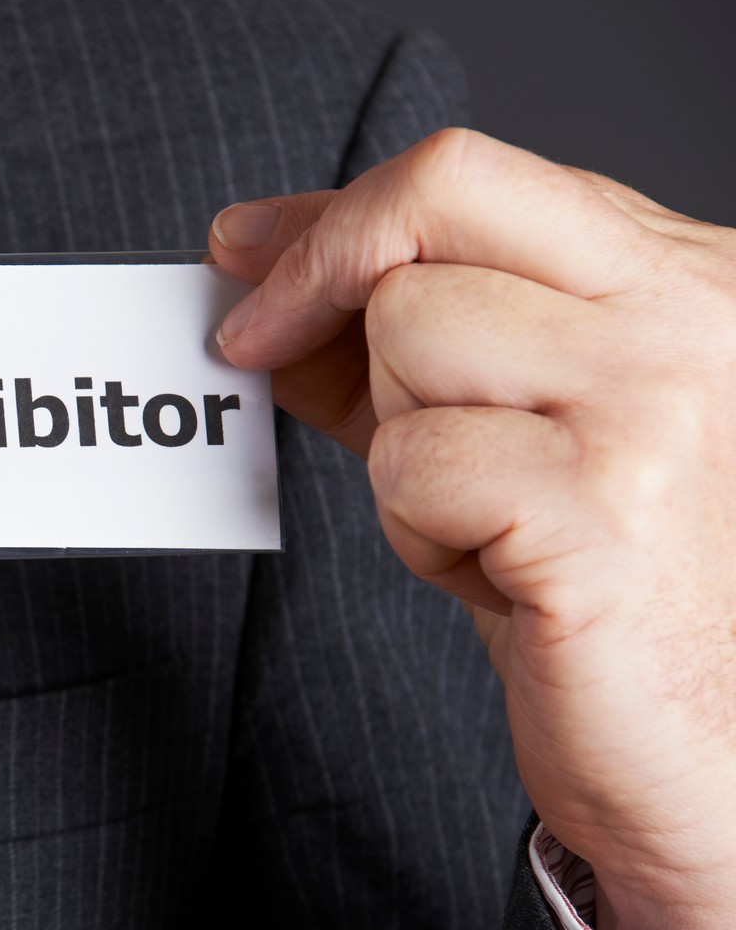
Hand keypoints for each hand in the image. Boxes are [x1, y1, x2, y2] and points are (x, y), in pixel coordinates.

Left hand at [208, 129, 735, 929]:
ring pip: (407, 336)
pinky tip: (500, 574)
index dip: (327, 218)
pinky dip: (417, 529)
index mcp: (681, 275)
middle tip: (299, 372)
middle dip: (332, 298)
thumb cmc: (603, 589)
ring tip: (482, 519)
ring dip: (397, 444)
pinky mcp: (604, 513)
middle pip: (426, 217)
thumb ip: (388, 336)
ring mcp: (658, 408)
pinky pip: (412, 461)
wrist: (712, 754)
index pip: (466, 174)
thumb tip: (250, 252)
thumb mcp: (497, 428)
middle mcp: (690, 317)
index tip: (241, 260)